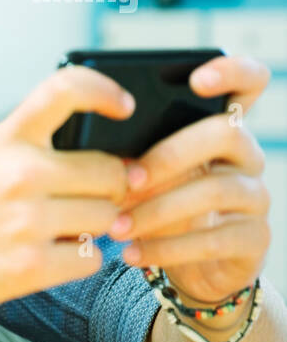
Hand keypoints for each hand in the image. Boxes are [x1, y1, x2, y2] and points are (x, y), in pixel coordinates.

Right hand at [0, 65, 133, 320]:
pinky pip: (92, 258)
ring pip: (108, 218)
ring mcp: (26, 220)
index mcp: (5, 139)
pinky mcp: (31, 266)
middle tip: (85, 202)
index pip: (66, 89)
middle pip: (111, 171)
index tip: (124, 106)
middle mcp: (19, 172)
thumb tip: (115, 164)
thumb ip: (34, 151)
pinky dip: (78, 261)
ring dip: (93, 229)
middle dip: (109, 190)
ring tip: (56, 232)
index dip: (106, 91)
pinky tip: (47, 257)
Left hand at [108, 53, 271, 305]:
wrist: (191, 268)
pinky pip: (215, 239)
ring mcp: (255, 196)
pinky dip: (167, 247)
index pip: (247, 83)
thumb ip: (126, 153)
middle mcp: (245, 156)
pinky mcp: (254, 239)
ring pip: (217, 189)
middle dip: (169, 155)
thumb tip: (86, 151)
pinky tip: (132, 253)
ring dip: (159, 208)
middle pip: (225, 133)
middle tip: (125, 180)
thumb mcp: (142, 175)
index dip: (231, 73)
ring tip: (116, 227)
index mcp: (218, 128)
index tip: (197, 80)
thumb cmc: (157, 206)